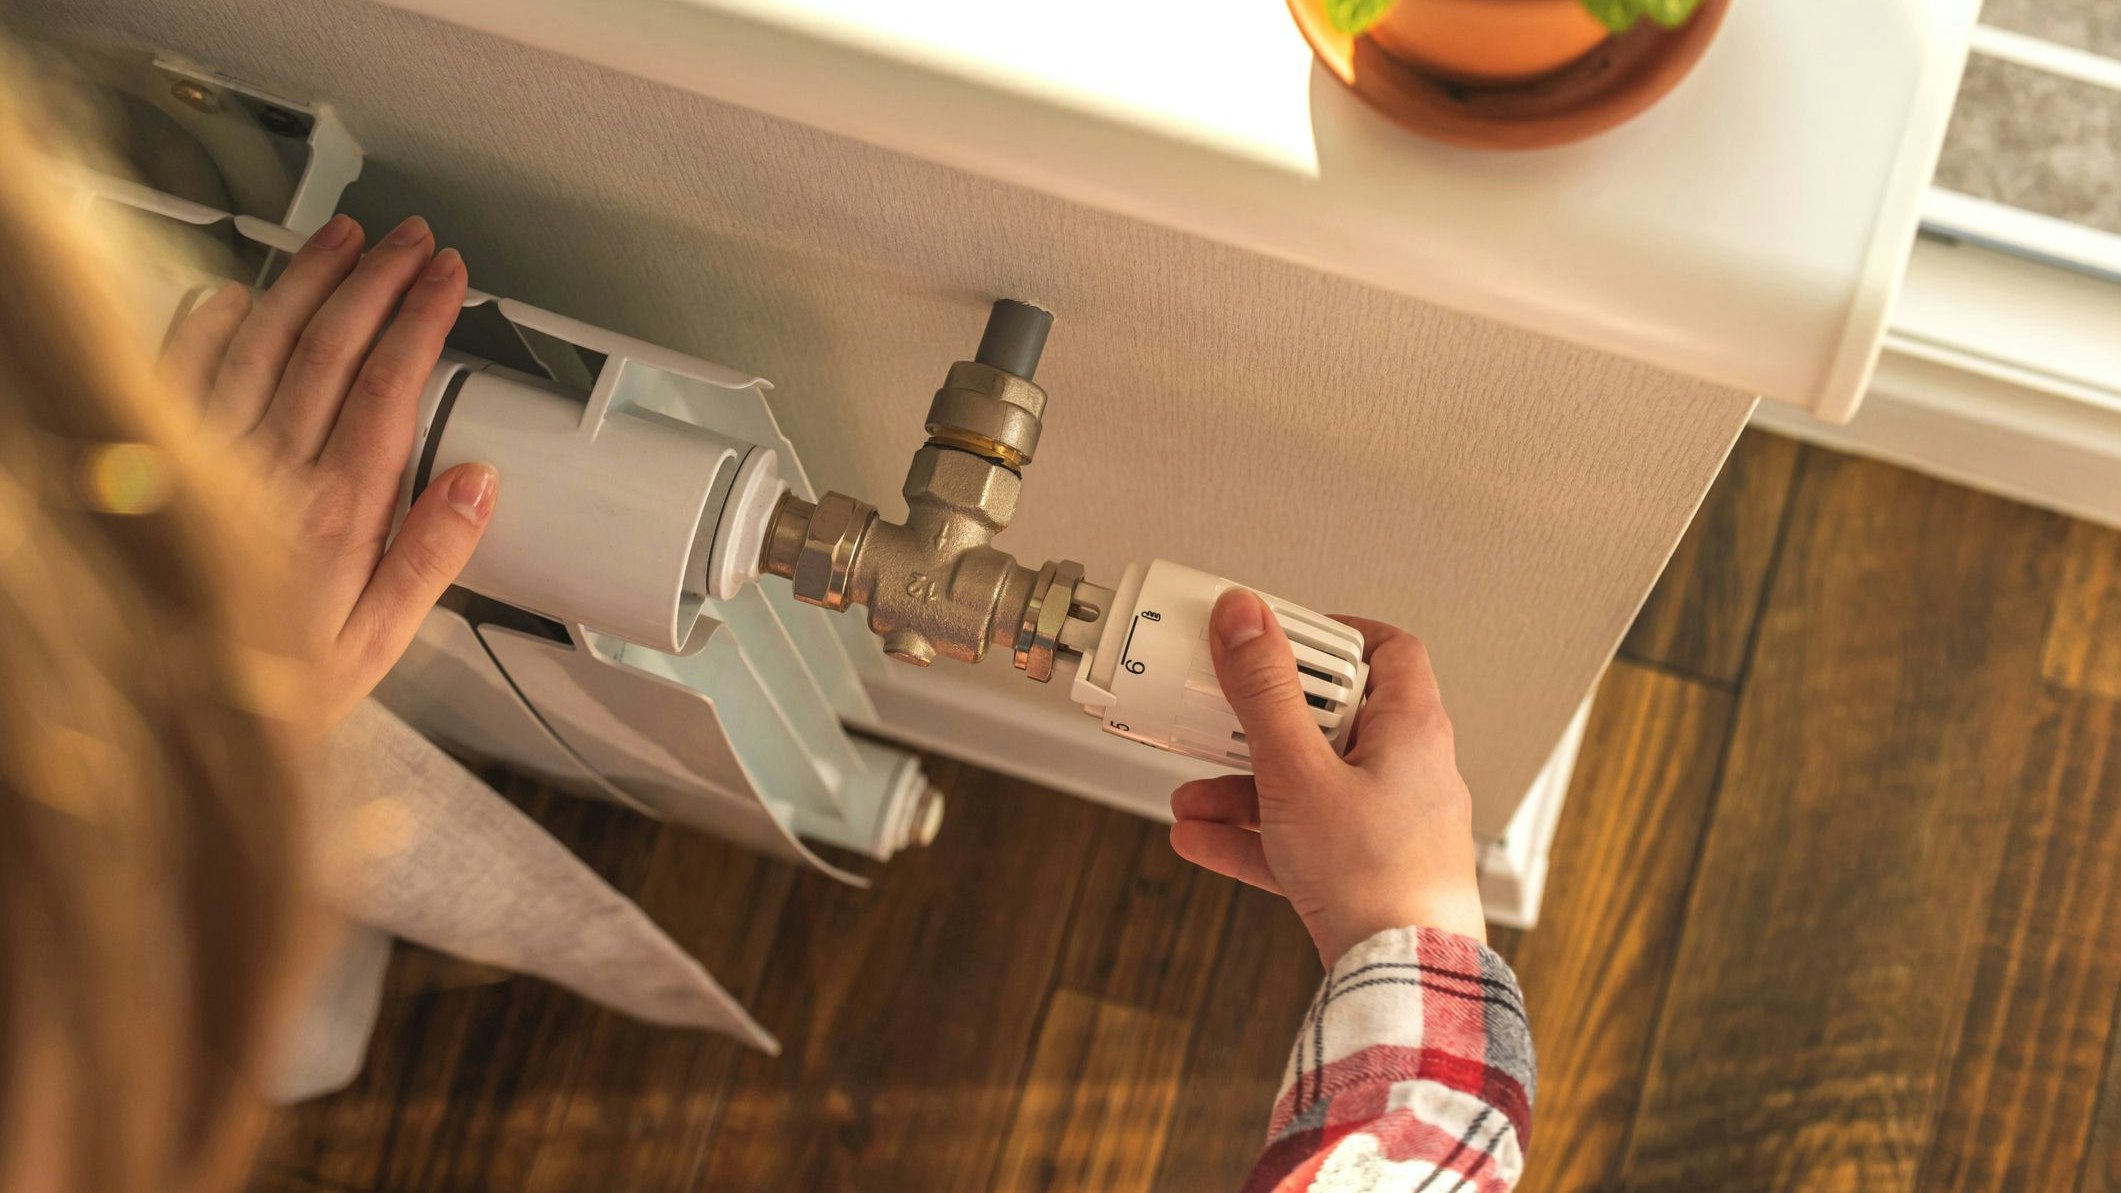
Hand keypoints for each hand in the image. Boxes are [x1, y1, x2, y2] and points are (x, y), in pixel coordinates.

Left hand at [161, 213, 494, 735]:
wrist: (151, 720)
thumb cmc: (267, 690)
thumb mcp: (376, 647)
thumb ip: (429, 559)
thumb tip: (479, 483)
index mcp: (334, 516)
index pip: (390, 386)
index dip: (422, 318)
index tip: (448, 278)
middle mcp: (265, 476)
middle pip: (330, 347)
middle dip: (377, 280)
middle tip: (411, 241)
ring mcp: (202, 460)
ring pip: (258, 341)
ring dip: (307, 280)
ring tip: (344, 238)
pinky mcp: (150, 461)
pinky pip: (176, 370)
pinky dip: (207, 323)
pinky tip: (237, 293)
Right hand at [1170, 590, 1484, 964]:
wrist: (1404, 981)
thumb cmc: (1377, 878)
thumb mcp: (1299, 771)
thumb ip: (1265, 692)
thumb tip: (1246, 617)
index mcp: (1412, 730)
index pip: (1386, 651)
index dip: (1330, 636)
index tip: (1275, 637)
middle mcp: (1408, 771)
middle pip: (1331, 719)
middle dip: (1260, 723)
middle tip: (1220, 712)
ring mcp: (1388, 824)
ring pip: (1308, 784)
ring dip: (1244, 786)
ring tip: (1191, 795)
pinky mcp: (1366, 872)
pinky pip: (1302, 838)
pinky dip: (1255, 835)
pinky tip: (1201, 838)